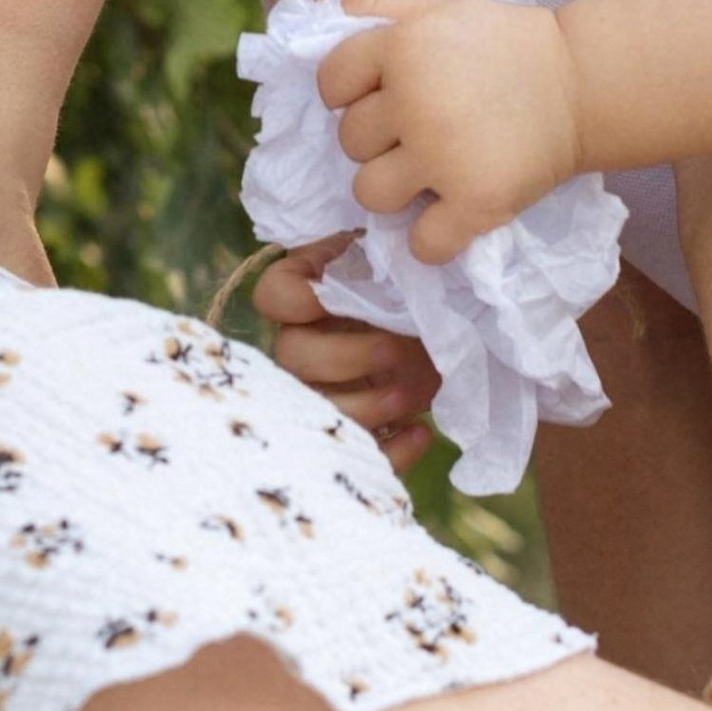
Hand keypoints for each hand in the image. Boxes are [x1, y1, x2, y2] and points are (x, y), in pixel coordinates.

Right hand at [250, 235, 440, 469]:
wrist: (437, 326)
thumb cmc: (411, 285)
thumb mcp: (395, 258)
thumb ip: (381, 255)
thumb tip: (395, 264)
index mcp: (303, 294)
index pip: (274, 296)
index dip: (298, 300)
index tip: (333, 297)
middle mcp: (299, 347)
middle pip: (293, 358)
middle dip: (350, 357)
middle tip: (400, 351)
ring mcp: (321, 393)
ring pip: (320, 412)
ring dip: (372, 405)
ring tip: (418, 392)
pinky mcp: (352, 432)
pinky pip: (357, 455)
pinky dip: (391, 452)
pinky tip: (421, 431)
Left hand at [315, 0, 585, 264]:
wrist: (585, 83)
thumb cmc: (509, 43)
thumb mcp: (444, 5)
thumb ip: (380, 5)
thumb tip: (316, 14)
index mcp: (402, 48)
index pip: (330, 83)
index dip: (348, 93)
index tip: (381, 99)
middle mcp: (415, 102)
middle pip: (349, 142)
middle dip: (379, 141)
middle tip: (423, 132)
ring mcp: (443, 156)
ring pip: (370, 194)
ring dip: (396, 191)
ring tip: (433, 174)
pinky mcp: (477, 202)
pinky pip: (423, 244)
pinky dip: (434, 240)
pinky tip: (453, 217)